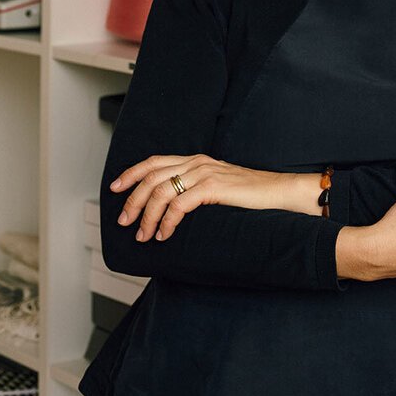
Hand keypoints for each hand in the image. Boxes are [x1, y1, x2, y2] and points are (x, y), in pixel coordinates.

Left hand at [110, 155, 319, 241]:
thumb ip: (196, 190)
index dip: (132, 173)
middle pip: (152, 175)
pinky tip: (164, 235)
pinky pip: (179, 204)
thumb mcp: (218, 188)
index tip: (115, 188)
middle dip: (132, 199)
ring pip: (161, 190)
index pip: (155, 161)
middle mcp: (197, 162)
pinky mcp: (214, 187)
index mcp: (196, 159)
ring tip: (143, 235)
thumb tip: (171, 210)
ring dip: (146, 215)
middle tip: (125, 222)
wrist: (280, 193)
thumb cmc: (251, 196)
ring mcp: (206, 173)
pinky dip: (166, 221)